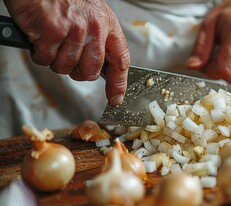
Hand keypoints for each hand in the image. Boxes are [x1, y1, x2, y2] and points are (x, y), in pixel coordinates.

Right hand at [4, 0, 129, 104]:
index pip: (120, 60)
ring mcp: (74, 30)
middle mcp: (94, 27)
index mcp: (107, 24)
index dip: (118, 83)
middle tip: (67, 56)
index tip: (115, 98)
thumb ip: (99, 38)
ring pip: (66, 68)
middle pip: (90, 72)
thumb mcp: (91, 13)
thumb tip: (100, 67)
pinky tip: (40, 37)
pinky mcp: (52, 33)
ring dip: (56, 60)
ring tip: (52, 39)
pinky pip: (46, 60)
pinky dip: (40, 54)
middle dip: (77, 71)